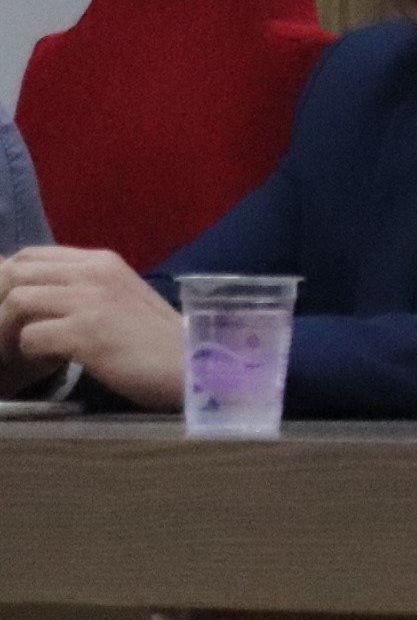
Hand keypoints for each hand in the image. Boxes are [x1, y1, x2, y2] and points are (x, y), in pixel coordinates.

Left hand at [0, 247, 188, 407]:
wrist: (194, 365)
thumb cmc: (159, 340)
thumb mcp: (121, 299)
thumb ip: (84, 292)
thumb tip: (37, 300)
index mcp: (102, 261)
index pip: (31, 254)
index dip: (6, 279)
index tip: (4, 308)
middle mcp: (94, 272)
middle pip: (15, 272)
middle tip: (3, 332)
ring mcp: (91, 301)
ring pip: (16, 301)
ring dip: (5, 331)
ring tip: (14, 353)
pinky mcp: (87, 333)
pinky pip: (31, 337)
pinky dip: (26, 354)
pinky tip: (42, 365)